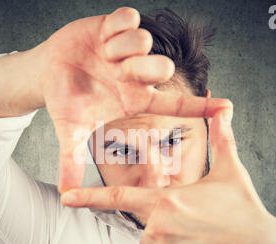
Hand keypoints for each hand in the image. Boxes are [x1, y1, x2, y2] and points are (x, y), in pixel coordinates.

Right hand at [33, 7, 230, 192]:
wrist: (48, 72)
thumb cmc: (65, 101)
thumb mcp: (70, 130)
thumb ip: (71, 160)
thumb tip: (66, 194)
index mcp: (135, 99)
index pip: (175, 104)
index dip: (200, 106)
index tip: (227, 108)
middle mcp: (138, 75)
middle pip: (163, 67)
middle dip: (141, 68)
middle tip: (117, 71)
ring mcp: (129, 50)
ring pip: (144, 40)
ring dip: (119, 48)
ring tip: (101, 54)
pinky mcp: (116, 26)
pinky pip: (129, 17)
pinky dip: (115, 26)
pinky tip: (102, 37)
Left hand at [60, 107, 275, 243]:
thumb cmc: (246, 211)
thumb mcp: (231, 171)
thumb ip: (220, 138)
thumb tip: (222, 106)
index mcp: (166, 201)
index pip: (119, 198)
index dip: (89, 197)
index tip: (65, 197)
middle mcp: (160, 229)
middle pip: (146, 233)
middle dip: (164, 231)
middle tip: (195, 228)